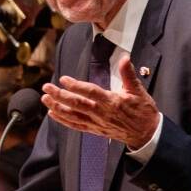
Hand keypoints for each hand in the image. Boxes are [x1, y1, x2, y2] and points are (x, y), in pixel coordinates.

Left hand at [42, 56, 158, 148]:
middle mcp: (101, 113)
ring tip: (45, 99)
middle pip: (77, 104)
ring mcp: (97, 123)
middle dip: (60, 96)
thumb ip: (128, 74)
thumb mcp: (138, 90)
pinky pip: (76, 126)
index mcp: (112, 101)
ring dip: (57, 107)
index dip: (76, 86)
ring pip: (73, 116)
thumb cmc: (142, 110)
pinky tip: (53, 114)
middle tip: (47, 87)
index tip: (64, 79)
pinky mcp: (94, 130)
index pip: (90, 92)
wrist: (145, 133)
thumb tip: (125, 58)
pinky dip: (63, 120)